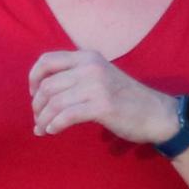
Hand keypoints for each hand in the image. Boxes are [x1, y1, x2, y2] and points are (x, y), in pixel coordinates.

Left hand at [30, 48, 177, 143]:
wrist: (155, 113)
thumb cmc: (125, 98)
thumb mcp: (100, 76)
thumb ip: (76, 76)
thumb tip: (42, 92)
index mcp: (87, 57)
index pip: (47, 60)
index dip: (33, 78)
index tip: (34, 95)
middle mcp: (90, 67)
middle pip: (47, 85)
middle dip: (37, 105)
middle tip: (38, 119)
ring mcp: (96, 86)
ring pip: (54, 102)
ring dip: (44, 119)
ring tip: (42, 129)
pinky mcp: (101, 106)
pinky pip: (67, 116)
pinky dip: (55, 125)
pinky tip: (53, 131)